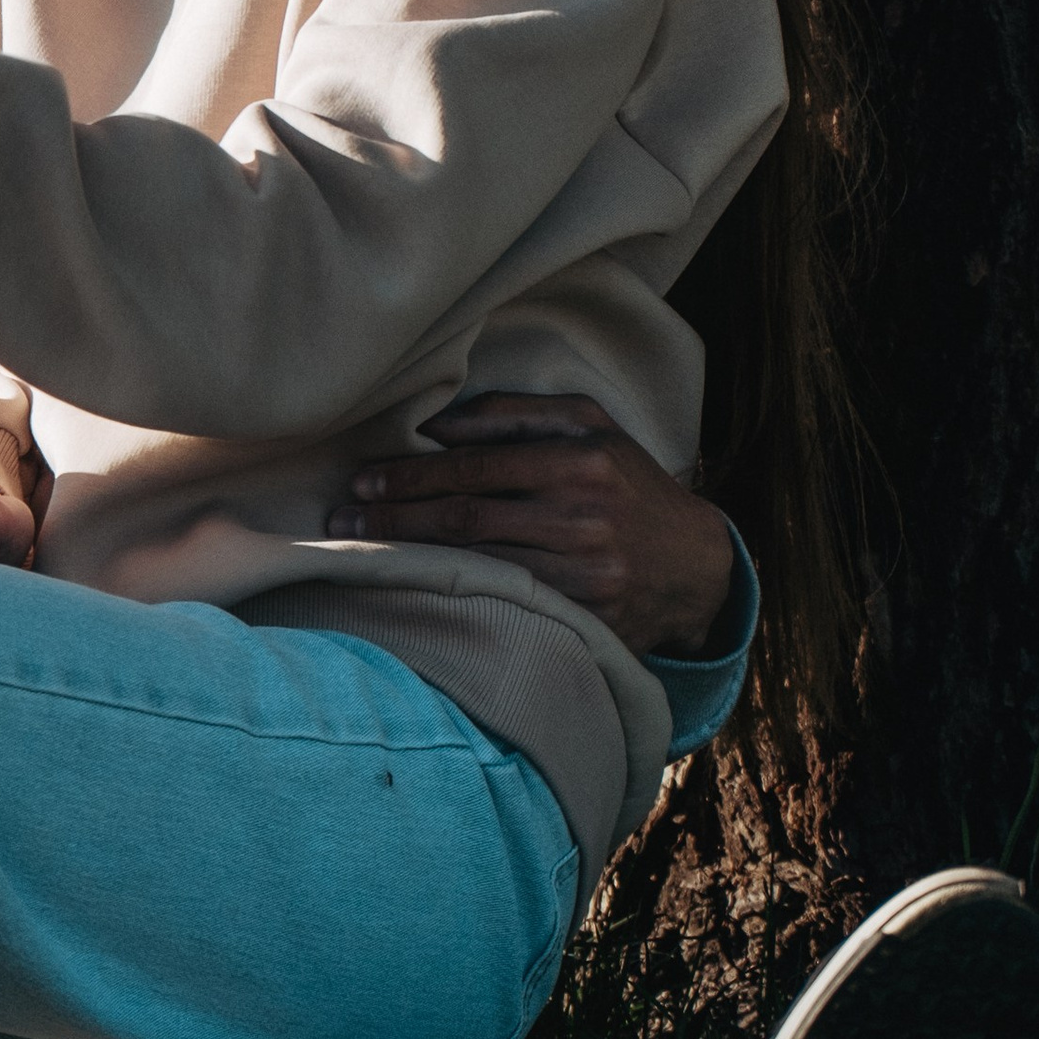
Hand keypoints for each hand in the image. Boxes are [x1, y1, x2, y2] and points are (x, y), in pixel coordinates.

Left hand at [326, 390, 736, 658]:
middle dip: (394, 522)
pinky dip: (459, 602)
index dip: (410, 478)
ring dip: (411, 564)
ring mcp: (587, 578)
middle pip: (466, 521)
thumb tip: (434, 424)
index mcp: (579, 462)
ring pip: (479, 568)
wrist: (696, 565)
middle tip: (341, 524)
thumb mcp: (589, 426)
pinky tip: (415, 596)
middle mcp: (583, 519)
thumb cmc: (628, 482)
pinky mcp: (589, 624)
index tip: (361, 484)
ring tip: (359, 558)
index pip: (473, 470)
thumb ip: (512, 415)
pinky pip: (509, 611)